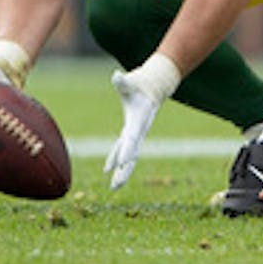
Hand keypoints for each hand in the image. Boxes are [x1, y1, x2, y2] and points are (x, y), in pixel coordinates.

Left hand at [103, 54, 180, 189]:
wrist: (154, 85)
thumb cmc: (140, 83)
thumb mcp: (131, 82)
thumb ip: (123, 82)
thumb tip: (116, 76)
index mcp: (138, 120)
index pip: (131, 139)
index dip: (125, 151)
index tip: (120, 164)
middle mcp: (138, 130)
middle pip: (132, 155)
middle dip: (124, 170)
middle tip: (115, 186)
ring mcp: (136, 132)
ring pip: (129, 156)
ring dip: (122, 171)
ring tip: (114, 187)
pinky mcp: (132, 132)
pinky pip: (124, 149)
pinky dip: (117, 159)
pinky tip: (108, 169)